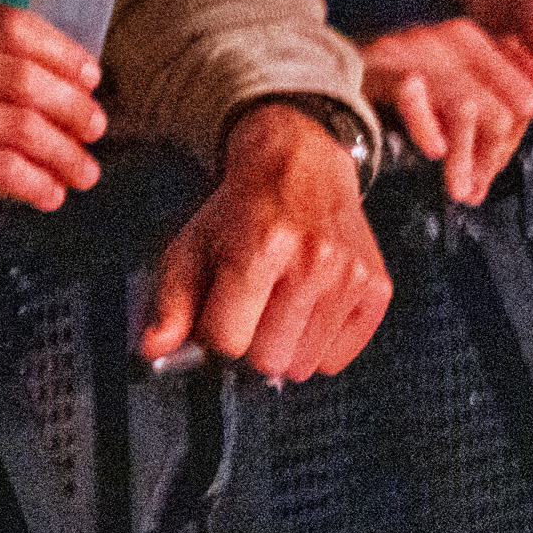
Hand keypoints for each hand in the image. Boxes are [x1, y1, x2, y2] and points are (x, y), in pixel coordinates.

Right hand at [0, 3, 106, 218]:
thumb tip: (69, 77)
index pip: (10, 25)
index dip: (61, 51)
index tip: (89, 77)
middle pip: (22, 76)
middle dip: (73, 108)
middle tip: (93, 129)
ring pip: (20, 126)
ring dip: (64, 153)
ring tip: (82, 169)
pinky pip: (0, 168)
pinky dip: (36, 183)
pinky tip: (49, 193)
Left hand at [140, 102, 390, 381]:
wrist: (300, 166)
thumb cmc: (241, 209)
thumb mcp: (193, 243)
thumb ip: (172, 299)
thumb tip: (154, 347)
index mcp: (259, 248)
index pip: (228, 339)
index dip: (215, 334)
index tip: (216, 315)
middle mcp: (312, 263)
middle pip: (269, 360)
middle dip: (250, 345)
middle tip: (248, 312)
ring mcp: (349, 278)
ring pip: (304, 365)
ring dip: (283, 348)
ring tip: (275, 307)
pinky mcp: (377, 288)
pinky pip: (339, 359)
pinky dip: (317, 347)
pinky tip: (305, 312)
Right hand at [361, 18, 532, 205]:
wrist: (320, 61)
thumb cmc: (388, 72)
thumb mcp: (447, 70)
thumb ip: (492, 76)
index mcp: (472, 38)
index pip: (522, 94)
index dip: (512, 138)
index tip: (494, 165)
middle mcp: (450, 39)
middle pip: (500, 107)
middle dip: (493, 156)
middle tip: (477, 187)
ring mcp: (416, 50)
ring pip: (465, 108)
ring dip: (467, 158)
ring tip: (462, 190)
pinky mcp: (381, 66)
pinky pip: (414, 97)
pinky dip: (427, 126)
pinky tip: (433, 149)